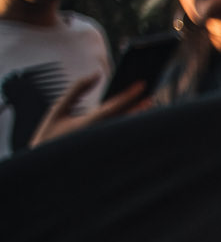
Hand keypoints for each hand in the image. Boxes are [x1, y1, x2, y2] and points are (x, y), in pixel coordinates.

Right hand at [31, 75, 146, 146]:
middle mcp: (101, 136)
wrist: (47, 167)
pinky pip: (122, 141)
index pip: (116, 106)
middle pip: (128, 119)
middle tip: (151, 98)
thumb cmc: (50, 136)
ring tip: (147, 108)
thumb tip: (96, 74)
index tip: (142, 85)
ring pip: (128, 131)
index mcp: (89, 123)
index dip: (131, 94)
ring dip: (138, 119)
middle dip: (140, 108)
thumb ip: (78, 90)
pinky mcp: (108, 155)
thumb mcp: (59, 109)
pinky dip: (129, 130)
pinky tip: (136, 124)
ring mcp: (106, 147)